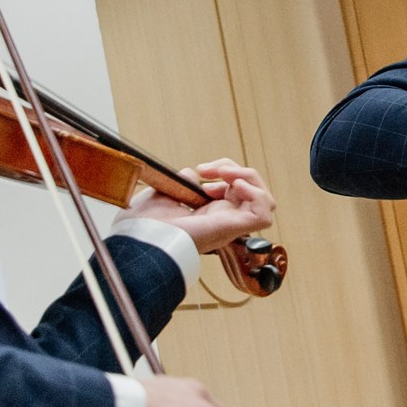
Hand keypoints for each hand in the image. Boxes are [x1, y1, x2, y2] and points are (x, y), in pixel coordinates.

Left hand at [119, 160, 275, 255]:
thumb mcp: (164, 194)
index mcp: (209, 215)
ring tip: (227, 174)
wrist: (141, 238)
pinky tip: (235, 186)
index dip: (226, 173)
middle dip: (237, 169)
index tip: (200, 170)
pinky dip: (256, 194)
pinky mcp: (234, 229)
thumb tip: (190, 173)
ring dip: (250, 178)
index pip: (235, 191)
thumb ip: (180, 183)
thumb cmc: (144, 226)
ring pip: (264, 201)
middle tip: (209, 169)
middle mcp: (223, 221)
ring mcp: (230, 225)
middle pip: (252, 192)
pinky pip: (263, 214)